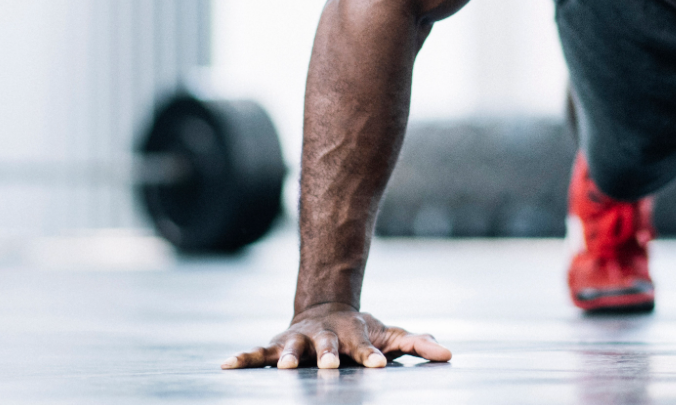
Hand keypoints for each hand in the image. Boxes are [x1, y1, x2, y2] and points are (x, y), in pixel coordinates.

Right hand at [222, 302, 451, 368]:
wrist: (326, 308)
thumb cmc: (362, 330)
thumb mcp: (391, 335)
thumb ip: (418, 344)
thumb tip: (449, 355)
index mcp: (352, 334)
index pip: (365, 347)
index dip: (372, 356)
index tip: (379, 367)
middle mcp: (324, 336)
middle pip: (327, 345)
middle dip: (328, 355)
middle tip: (332, 367)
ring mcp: (298, 340)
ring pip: (291, 346)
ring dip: (287, 356)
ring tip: (286, 366)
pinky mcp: (276, 346)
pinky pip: (257, 354)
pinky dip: (242, 358)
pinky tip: (225, 366)